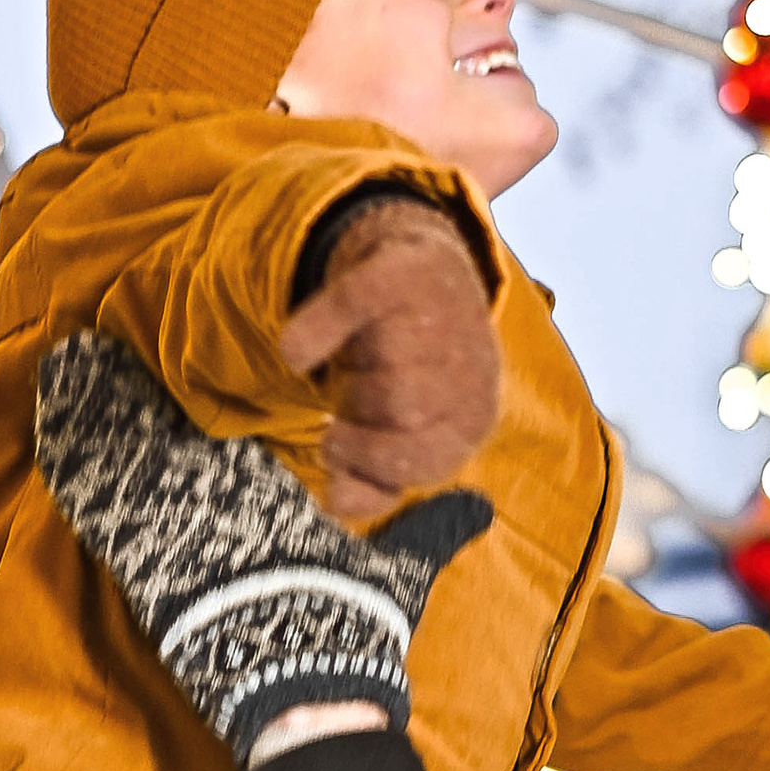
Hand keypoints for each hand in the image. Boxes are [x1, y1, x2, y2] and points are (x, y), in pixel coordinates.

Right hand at [279, 196, 500, 526]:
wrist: (427, 277)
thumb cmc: (410, 377)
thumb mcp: (400, 437)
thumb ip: (372, 481)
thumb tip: (336, 501)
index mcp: (474, 418)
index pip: (425, 459)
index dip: (369, 461)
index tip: (334, 449)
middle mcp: (471, 365)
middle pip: (402, 409)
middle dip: (357, 414)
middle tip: (345, 405)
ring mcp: (444, 312)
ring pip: (384, 361)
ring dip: (346, 374)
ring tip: (350, 368)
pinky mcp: (406, 269)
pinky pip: (352, 303)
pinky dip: (315, 330)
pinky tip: (296, 352)